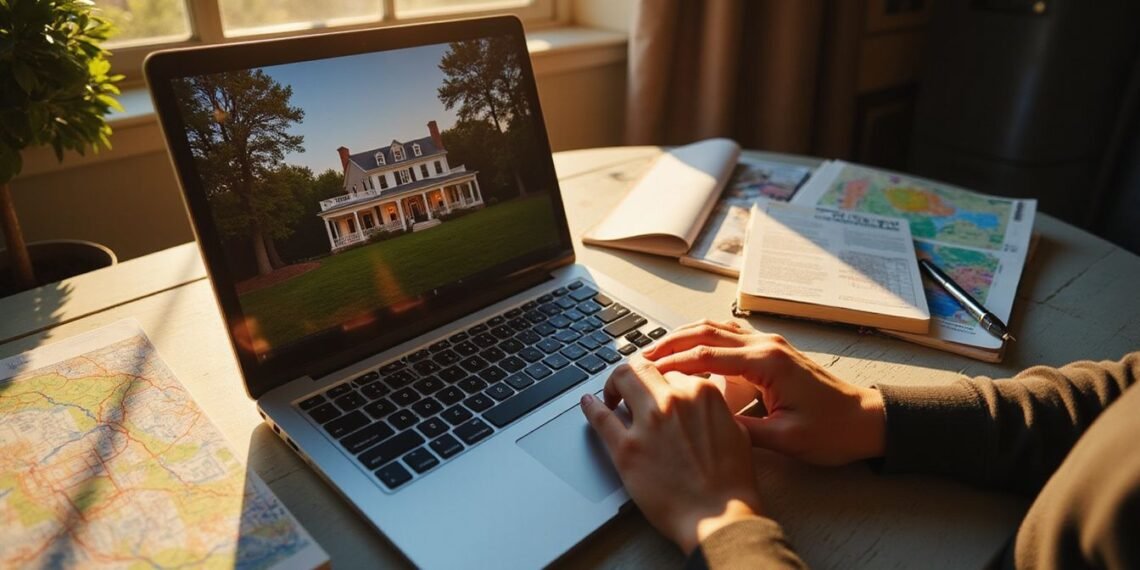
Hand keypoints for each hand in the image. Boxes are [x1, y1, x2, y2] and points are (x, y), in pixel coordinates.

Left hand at [580, 355, 763, 553]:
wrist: (720, 518)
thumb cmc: (731, 483)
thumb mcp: (736, 432)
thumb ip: (715, 410)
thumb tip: (699, 404)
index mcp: (701, 393)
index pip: (672, 372)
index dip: (661, 381)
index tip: (655, 388)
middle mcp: (673, 401)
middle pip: (642, 367)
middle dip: (633, 373)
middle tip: (627, 387)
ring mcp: (648, 423)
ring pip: (621, 380)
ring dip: (613, 384)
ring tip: (610, 396)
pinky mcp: (627, 449)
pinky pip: (600, 418)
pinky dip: (590, 407)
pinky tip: (588, 404)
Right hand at [643, 320, 885, 465]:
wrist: (867, 421)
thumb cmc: (833, 431)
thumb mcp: (784, 440)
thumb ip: (741, 431)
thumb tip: (703, 424)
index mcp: (767, 363)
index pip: (706, 356)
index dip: (672, 363)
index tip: (645, 372)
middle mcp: (767, 346)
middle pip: (705, 332)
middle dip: (670, 343)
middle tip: (640, 357)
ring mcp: (770, 345)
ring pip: (716, 329)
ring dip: (684, 337)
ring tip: (657, 352)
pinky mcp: (773, 352)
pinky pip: (730, 337)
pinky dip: (704, 340)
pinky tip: (690, 354)